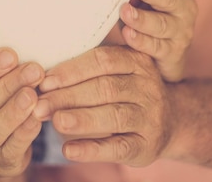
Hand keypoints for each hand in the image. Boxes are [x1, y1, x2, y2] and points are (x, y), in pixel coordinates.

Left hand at [33, 45, 172, 166]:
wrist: (171, 121)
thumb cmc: (128, 91)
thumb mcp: (118, 71)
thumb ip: (88, 67)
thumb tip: (41, 73)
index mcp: (136, 61)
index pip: (102, 60)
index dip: (72, 70)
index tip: (45, 81)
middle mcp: (147, 86)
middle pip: (105, 88)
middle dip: (68, 96)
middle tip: (40, 104)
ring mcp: (149, 117)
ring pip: (113, 116)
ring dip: (81, 119)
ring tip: (55, 121)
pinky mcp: (147, 145)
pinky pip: (118, 147)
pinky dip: (92, 150)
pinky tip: (69, 150)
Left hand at [119, 0, 197, 81]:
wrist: (164, 55)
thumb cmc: (151, 15)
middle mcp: (185, 8)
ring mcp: (181, 32)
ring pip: (162, 24)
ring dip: (142, 18)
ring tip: (125, 11)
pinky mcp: (173, 53)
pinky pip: (156, 46)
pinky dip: (141, 41)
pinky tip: (128, 34)